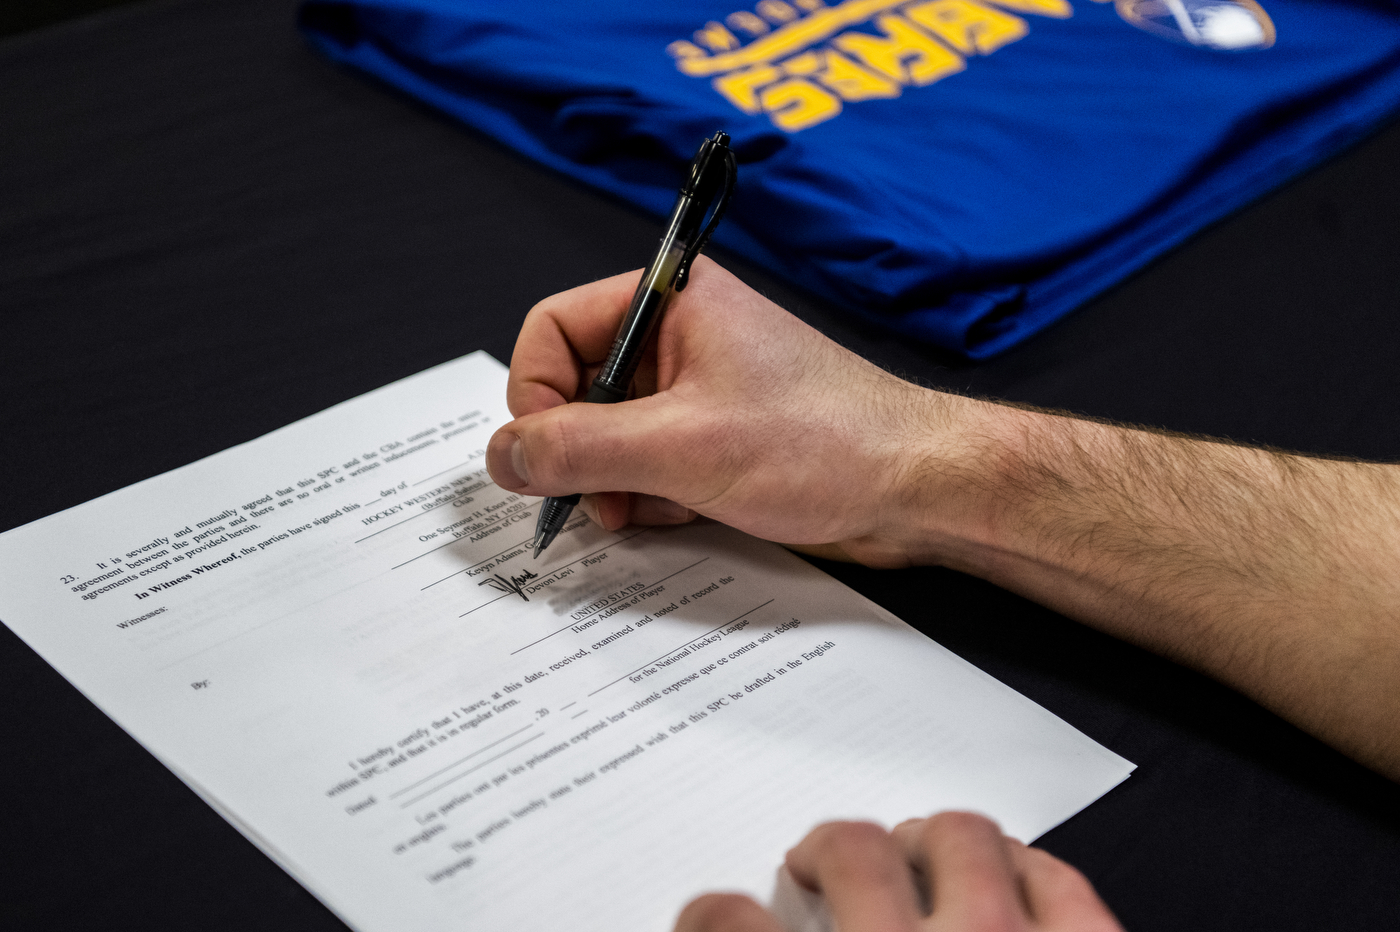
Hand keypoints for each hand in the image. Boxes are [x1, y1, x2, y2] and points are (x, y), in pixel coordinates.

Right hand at [486, 257, 980, 566]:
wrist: (916, 487)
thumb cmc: (824, 441)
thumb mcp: (679, 447)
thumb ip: (577, 449)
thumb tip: (502, 456)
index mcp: (670, 300)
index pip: (553, 330)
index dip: (534, 395)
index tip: (540, 457)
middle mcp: (678, 337)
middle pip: (576, 388)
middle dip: (578, 451)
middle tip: (594, 498)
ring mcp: (699, 391)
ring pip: (610, 435)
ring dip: (614, 482)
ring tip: (644, 511)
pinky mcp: (718, 438)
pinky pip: (648, 464)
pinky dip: (650, 496)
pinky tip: (685, 514)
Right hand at [674, 812, 1123, 931]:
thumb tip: (724, 924)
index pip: (732, 927)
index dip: (712, 913)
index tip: (712, 911)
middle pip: (854, 849)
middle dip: (829, 847)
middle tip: (822, 861)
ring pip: (960, 836)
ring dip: (929, 838)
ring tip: (916, 849)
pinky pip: (1062, 880)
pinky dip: (1032, 869)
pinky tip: (1016, 872)